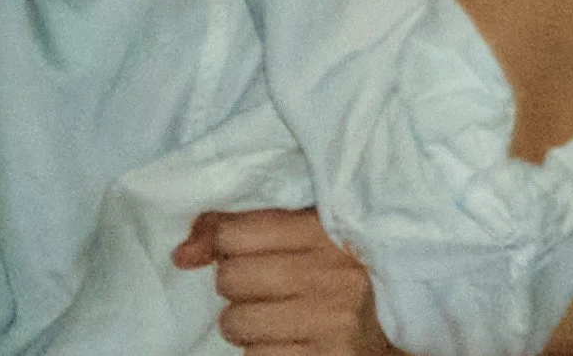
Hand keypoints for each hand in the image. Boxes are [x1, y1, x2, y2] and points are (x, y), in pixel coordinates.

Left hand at [174, 208, 396, 355]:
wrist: (390, 326)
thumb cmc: (337, 270)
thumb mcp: (304, 234)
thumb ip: (243, 230)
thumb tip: (182, 253)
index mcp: (326, 229)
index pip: (239, 232)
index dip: (223, 243)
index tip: (230, 250)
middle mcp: (330, 273)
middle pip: (232, 279)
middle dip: (234, 285)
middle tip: (260, 285)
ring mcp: (330, 323)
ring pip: (237, 324)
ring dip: (244, 323)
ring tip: (272, 314)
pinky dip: (262, 351)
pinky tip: (286, 338)